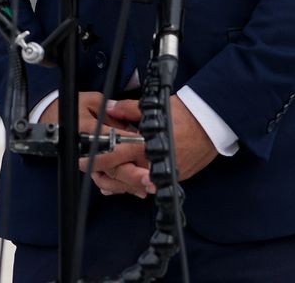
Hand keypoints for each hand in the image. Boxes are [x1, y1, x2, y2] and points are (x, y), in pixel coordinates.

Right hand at [40, 92, 147, 196]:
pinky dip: (120, 187)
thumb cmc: (75, 110)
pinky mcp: (92, 168)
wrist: (53, 122)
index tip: (150, 147)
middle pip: (112, 166)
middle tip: (151, 178)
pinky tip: (136, 190)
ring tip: (149, 185)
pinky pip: (106, 182)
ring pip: (110, 178)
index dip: (133, 144)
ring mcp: (90, 162)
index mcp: (90, 131)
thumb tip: (129, 121)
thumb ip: (111, 111)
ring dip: (129, 184)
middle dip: (133, 174)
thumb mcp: (93, 101)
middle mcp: (89, 150)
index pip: (114, 139)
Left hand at [88, 96, 218, 197]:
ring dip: (118, 183)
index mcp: (146, 145)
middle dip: (103, 175)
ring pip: (134, 186)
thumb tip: (109, 108)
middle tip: (89, 171)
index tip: (82, 160)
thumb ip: (128, 110)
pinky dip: (137, 184)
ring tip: (103, 180)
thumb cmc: (186, 114)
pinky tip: (126, 183)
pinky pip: (149, 186)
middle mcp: (154, 164)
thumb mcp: (155, 107)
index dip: (95, 159)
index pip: (115, 156)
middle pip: (121, 177)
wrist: (212, 123)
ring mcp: (164, 174)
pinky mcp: (173, 178)